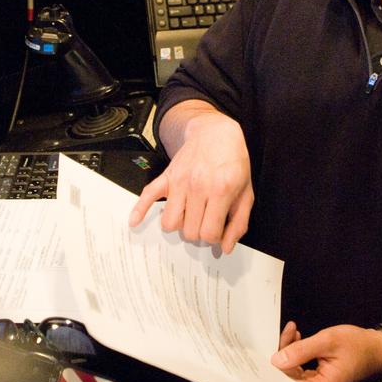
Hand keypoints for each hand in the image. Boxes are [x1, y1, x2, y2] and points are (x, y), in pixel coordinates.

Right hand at [127, 106, 252, 253]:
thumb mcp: (246, 193)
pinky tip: (135, 222)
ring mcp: (179, 182)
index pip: (209, 233)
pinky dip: (139, 211)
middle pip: (189, 232)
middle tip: (205, 222)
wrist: (215, 133)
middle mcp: (198, 187)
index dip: (214, 237)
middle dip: (198, 232)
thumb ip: (239, 223)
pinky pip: (148, 195)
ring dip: (179, 225)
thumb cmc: (233, 163)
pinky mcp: (167, 177)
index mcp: (220, 191)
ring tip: (188, 217)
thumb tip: (225, 248)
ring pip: (170, 222)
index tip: (217, 229)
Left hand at [271, 322, 381, 381]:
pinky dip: (299, 356)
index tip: (269, 352)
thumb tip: (277, 360)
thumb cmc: (359, 345)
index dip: (277, 371)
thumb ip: (302, 350)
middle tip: (287, 332)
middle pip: (292, 379)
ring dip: (291, 353)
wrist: (380, 350)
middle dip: (284, 355)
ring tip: (293, 332)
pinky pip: (304, 372)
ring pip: (296, 374)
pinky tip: (298, 339)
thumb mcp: (328, 340)